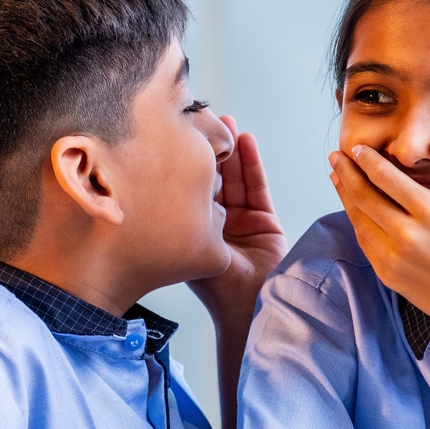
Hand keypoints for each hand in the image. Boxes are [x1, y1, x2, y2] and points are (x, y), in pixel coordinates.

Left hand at [188, 116, 286, 327]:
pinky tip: (246, 141)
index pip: (186, 190)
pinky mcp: (265, 220)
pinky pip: (257, 187)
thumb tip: (165, 181)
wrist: (251, 307)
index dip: (183, 163)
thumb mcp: (192, 246)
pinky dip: (252, 164)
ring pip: (235, 179)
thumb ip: (186, 219)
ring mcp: (240, 221)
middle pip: (211, 179)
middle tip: (201, 120)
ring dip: (230, 150)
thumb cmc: (217, 288)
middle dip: (207, 150)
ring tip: (225, 123)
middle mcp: (214, 224)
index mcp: (191, 231)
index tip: (177, 136)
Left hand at [328, 135, 429, 340]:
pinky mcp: (387, 274)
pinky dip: (355, 220)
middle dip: (347, 173)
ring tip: (337, 175)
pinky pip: (364, 241)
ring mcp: (393, 258)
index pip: (388, 179)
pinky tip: (353, 206)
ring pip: (359, 219)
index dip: (367, 161)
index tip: (356, 147)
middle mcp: (408, 236)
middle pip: (364, 197)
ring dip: (345, 195)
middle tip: (336, 156)